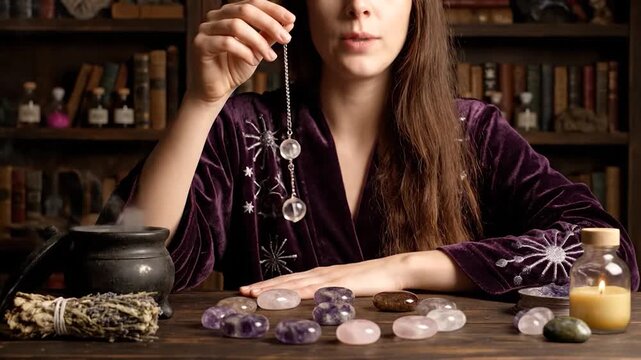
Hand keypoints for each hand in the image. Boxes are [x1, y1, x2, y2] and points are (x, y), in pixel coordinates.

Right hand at [191, 0, 294, 102]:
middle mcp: (216, 16)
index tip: (291, 19)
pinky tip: (253, 61)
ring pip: (237, 26)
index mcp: (230, 13)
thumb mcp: (258, 50)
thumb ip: (269, 35)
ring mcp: (206, 29)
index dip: (273, 9)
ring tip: (269, 56)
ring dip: (258, 41)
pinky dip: (244, 52)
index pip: (253, 2)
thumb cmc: (235, 67)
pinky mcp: (201, 44)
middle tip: (286, 38)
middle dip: (269, 24)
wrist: (217, 89)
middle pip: (245, 10)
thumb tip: (289, 22)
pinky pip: (227, 42)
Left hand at [239, 255, 407, 298]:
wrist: (393, 269)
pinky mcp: (339, 284)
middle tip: (242, 291)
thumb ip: (330, 292)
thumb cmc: (372, 280)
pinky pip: (314, 290)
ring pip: (295, 283)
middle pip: (287, 280)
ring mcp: (329, 277)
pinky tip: (285, 297)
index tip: (251, 288)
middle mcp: (321, 273)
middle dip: (264, 286)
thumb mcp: (346, 287)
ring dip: (273, 289)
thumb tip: (317, 301)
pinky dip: (296, 293)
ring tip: (254, 293)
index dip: (269, 284)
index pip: (290, 279)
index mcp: (321, 274)